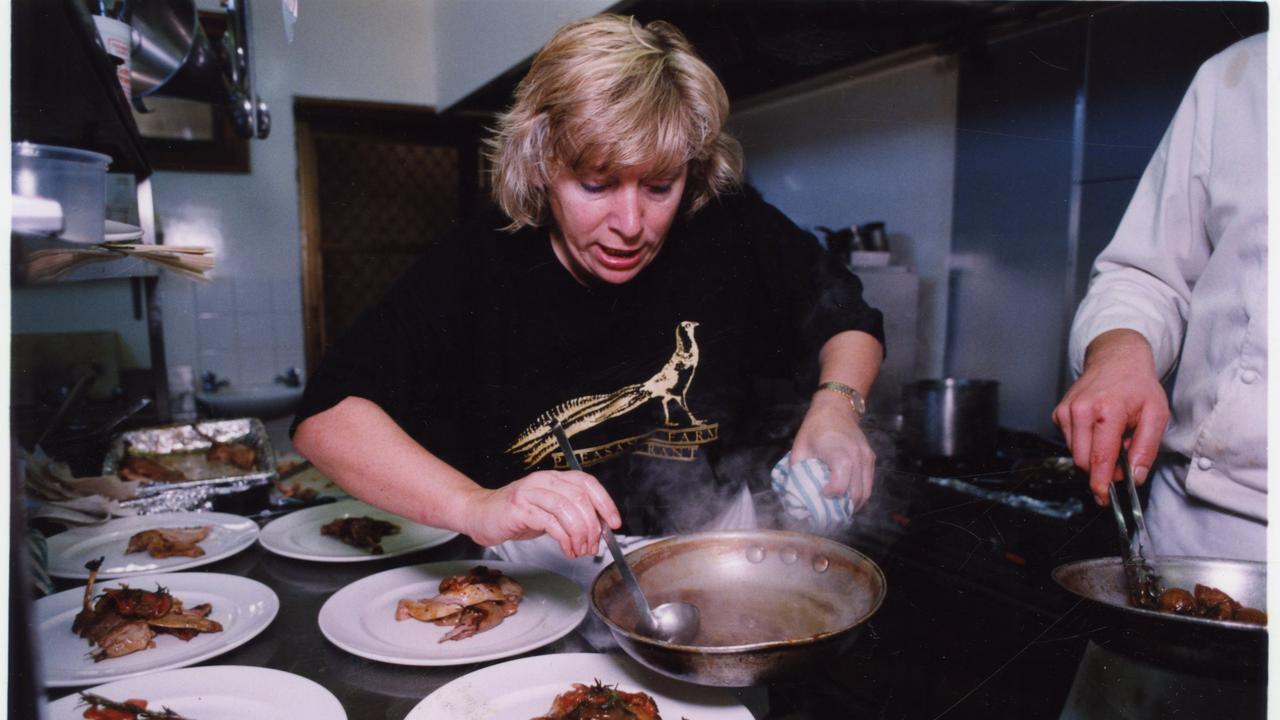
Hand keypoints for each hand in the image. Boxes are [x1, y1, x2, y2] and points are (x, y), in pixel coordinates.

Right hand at [460, 470, 620, 558]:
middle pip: (580, 498)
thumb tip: (599, 527)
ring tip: (579, 550)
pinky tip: (566, 549)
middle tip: (593, 545)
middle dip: (592, 526)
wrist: (479, 514)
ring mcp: (530, 493)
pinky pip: (550, 523)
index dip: (605, 503)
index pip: (588, 483)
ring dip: (579, 534)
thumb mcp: (549, 511)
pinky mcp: (519, 509)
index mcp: (554, 478)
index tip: (614, 522)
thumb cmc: (516, 514)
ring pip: (567, 509)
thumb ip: (571, 514)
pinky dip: (564, 539)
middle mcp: (543, 481)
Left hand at [790, 392, 875, 509]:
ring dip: (853, 506)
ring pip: (866, 492)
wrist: (836, 409)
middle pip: (856, 493)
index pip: (841, 482)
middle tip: (828, 514)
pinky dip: (859, 496)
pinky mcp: (871, 459)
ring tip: (838, 511)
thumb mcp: (800, 448)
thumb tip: (793, 496)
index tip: (821, 494)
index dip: (831, 494)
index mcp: (837, 450)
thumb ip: (797, 472)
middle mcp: (856, 455)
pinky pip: (869, 485)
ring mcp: (866, 458)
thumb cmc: (815, 428)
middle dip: (842, 508)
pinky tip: (847, 500)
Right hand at [1052, 329, 1168, 505]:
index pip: (1099, 459)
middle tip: (1123, 457)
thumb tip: (1135, 476)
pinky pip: (1070, 442)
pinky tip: (1098, 428)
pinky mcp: (1059, 413)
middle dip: (1102, 469)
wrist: (1116, 359)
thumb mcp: (1156, 415)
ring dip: (1094, 455)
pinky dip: (1085, 443)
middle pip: (1084, 461)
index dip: (1101, 483)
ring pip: (1076, 454)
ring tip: (1112, 436)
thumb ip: (1146, 449)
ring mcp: (1066, 411)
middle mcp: (1080, 410)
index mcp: (1106, 411)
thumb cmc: (1137, 386)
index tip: (1103, 498)